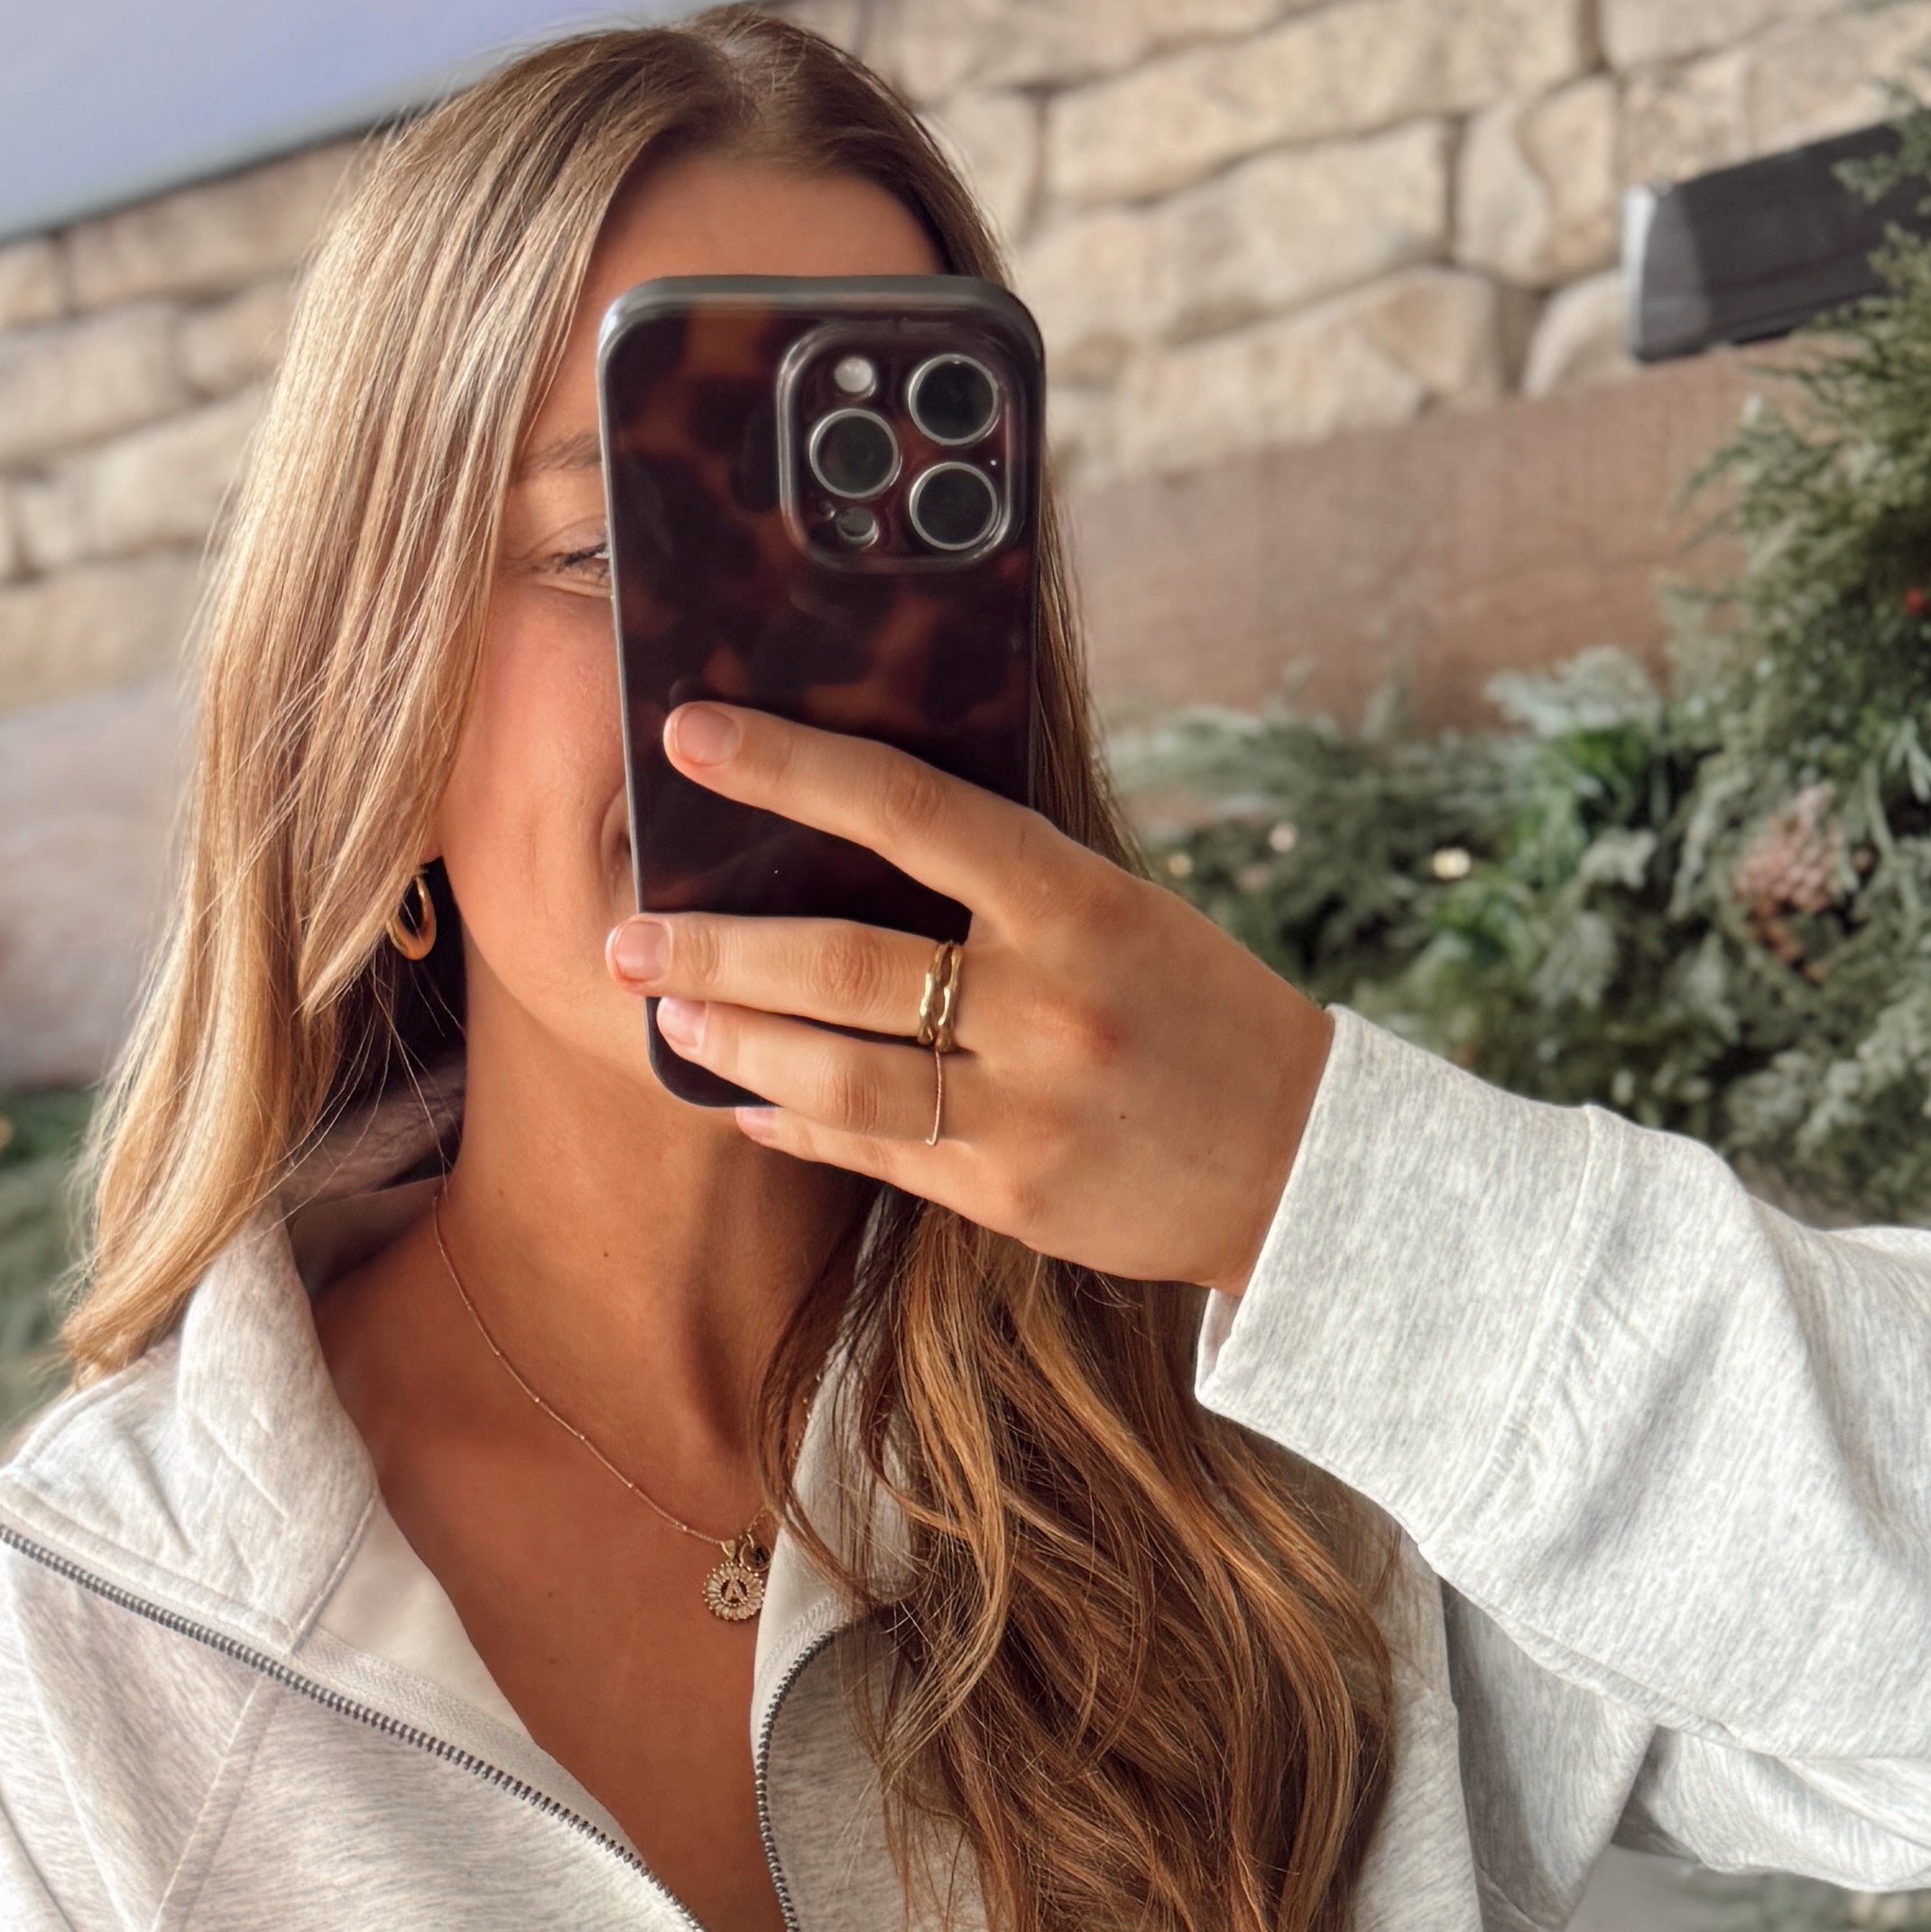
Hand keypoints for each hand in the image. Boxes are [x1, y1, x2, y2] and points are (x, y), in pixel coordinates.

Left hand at [605, 700, 1333, 1304]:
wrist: (1304, 1160)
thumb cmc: (1198, 1012)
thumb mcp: (1123, 913)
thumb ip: (1005, 883)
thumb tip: (850, 836)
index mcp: (1081, 901)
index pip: (911, 809)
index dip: (790, 767)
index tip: (690, 734)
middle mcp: (1050, 1003)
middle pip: (843, 963)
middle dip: (716, 949)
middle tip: (626, 937)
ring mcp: (1028, 1109)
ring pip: (840, 1073)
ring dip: (737, 1043)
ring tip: (668, 1017)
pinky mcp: (1013, 1197)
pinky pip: (874, 1154)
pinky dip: (796, 1124)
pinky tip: (743, 1104)